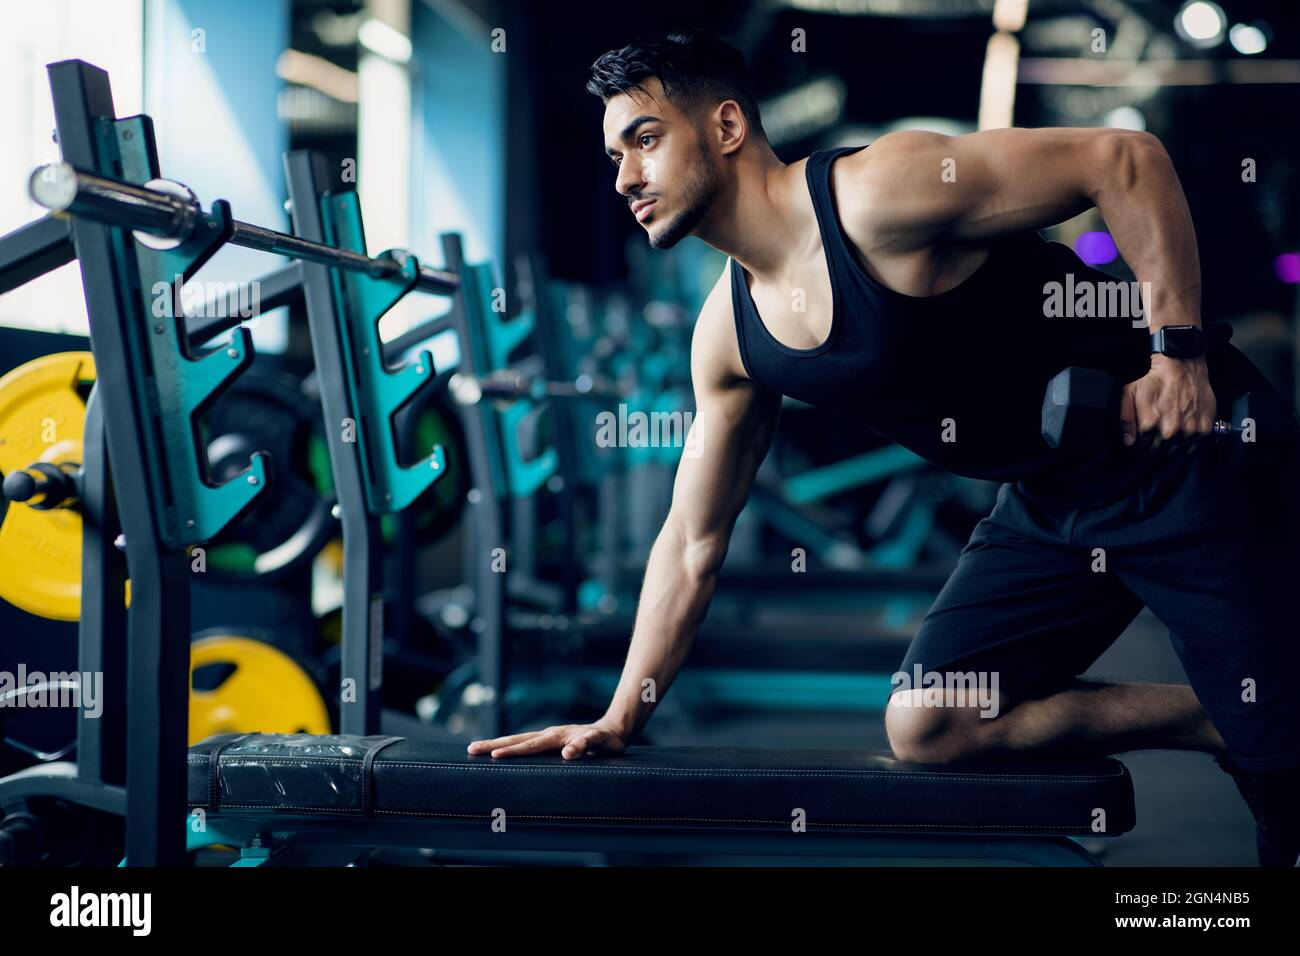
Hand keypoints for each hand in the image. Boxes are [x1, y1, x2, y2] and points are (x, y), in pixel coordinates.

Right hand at [467, 716, 628, 759]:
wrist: (612, 732)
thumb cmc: (607, 742)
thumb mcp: (601, 743)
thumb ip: (586, 745)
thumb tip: (568, 753)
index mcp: (558, 736)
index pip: (531, 745)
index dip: (513, 751)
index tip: (495, 755)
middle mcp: (548, 734)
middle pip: (516, 739)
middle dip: (493, 745)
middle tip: (471, 749)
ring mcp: (546, 736)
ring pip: (516, 739)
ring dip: (495, 744)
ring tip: (474, 748)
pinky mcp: (547, 740)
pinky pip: (523, 743)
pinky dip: (506, 746)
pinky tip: (494, 751)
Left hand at [1120, 353, 1215, 450]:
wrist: (1182, 361)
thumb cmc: (1155, 376)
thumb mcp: (1130, 393)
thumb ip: (1126, 419)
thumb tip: (1128, 441)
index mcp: (1150, 423)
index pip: (1144, 446)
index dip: (1144, 443)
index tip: (1145, 439)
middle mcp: (1171, 428)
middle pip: (1162, 450)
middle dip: (1158, 446)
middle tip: (1158, 437)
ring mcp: (1190, 427)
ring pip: (1180, 448)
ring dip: (1175, 445)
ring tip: (1172, 436)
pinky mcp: (1205, 423)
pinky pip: (1198, 443)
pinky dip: (1192, 442)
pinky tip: (1186, 435)